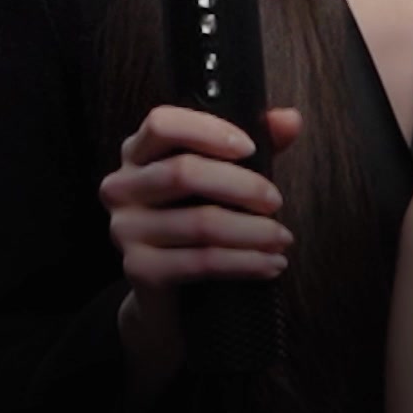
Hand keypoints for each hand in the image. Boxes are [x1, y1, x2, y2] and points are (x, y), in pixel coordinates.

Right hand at [100, 104, 299, 402]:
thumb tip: (289, 119)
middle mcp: (122, 186)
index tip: (249, 147)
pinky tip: (269, 264)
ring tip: (281, 239)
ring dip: (252, 231)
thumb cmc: (198, 218)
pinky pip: (201, 261)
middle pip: (183, 173)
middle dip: (242, 186)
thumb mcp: (227, 174)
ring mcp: (126, 229)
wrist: (172, 293)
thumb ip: (258, 143)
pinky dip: (244, 262)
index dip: (207, 131)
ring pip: (199, 222)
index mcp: (139, 152)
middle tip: (276, 201)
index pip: (162, 124)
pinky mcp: (139, 269)